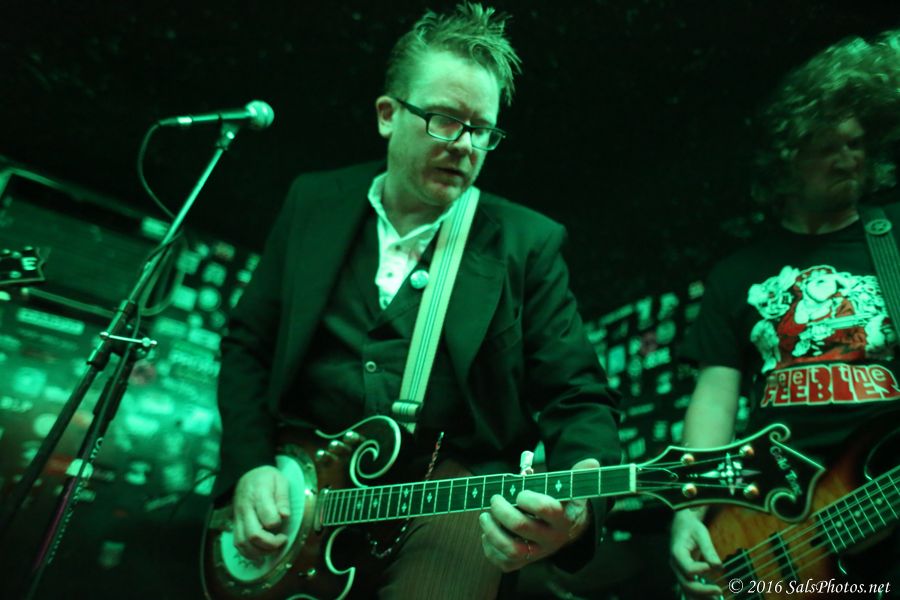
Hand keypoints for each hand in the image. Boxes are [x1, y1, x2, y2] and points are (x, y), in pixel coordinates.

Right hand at [232, 465, 290, 559]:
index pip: (267, 518)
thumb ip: (283, 498)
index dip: (278, 525)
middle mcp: (245, 508)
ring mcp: (238, 518)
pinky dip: (249, 553)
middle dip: (270, 544)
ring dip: (260, 551)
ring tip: (273, 547)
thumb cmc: (266, 478)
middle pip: (253, 535)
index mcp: (259, 494)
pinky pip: (238, 544)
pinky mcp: (235, 524)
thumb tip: (285, 516)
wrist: (246, 473)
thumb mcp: (280, 480)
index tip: (285, 523)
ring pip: (243, 543)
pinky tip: (261, 552)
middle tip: (282, 540)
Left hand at [478, 458, 596, 571]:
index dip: (529, 499)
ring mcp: (537, 554)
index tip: (519, 493)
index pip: (547, 509)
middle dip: (503, 510)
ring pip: (511, 550)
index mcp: (564, 519)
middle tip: (495, 499)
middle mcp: (551, 540)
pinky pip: (504, 563)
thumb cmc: (563, 505)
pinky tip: (488, 533)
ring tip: (485, 516)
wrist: (568, 532)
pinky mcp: (524, 563)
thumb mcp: (572, 490)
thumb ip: (578, 476)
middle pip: (522, 527)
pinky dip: (490, 549)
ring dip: (492, 531)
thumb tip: (592, 463)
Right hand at [670, 508, 722, 597]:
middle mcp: (676, 566)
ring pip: (687, 591)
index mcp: (677, 553)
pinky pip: (690, 590)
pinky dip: (700, 596)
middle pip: (686, 584)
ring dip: (701, 597)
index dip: (701, 570)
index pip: (688, 569)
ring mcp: (679, 572)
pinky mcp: (684, 575)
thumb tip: (718, 566)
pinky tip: (712, 598)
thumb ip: (708, 549)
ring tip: (716, 598)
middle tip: (719, 590)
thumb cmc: (691, 528)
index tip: (713, 565)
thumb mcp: (701, 533)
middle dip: (703, 591)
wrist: (682, 526)